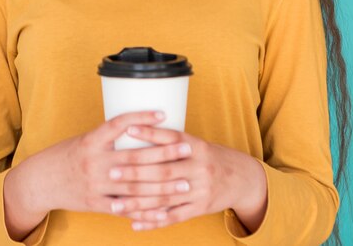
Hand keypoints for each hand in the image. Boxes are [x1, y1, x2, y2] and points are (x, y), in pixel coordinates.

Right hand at [21, 110, 191, 216]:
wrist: (41, 181)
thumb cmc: (68, 155)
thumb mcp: (86, 139)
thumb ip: (110, 138)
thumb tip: (140, 127)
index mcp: (92, 140)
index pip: (119, 124)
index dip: (142, 118)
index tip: (164, 114)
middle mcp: (94, 161)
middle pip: (135, 157)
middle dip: (164, 154)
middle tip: (187, 148)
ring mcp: (96, 185)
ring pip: (135, 185)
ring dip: (163, 184)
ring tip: (184, 181)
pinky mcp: (96, 204)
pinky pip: (125, 208)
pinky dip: (145, 208)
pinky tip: (163, 207)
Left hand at [107, 125, 267, 231]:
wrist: (240, 178)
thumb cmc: (208, 156)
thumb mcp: (196, 143)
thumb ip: (172, 141)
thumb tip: (136, 129)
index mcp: (197, 146)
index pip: (170, 138)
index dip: (149, 133)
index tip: (127, 130)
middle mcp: (199, 166)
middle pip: (163, 170)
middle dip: (135, 172)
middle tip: (112, 173)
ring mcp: (200, 189)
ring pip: (165, 197)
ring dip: (138, 202)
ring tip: (115, 204)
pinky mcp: (200, 208)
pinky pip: (174, 217)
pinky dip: (153, 221)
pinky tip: (134, 223)